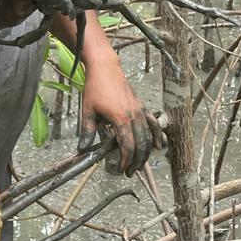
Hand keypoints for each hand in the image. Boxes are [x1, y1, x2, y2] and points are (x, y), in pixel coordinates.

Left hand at [77, 59, 161, 174]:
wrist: (105, 67)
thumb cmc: (95, 87)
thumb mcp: (87, 110)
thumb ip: (87, 131)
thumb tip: (82, 149)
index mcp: (120, 119)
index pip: (127, 146)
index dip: (126, 160)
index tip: (122, 169)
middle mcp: (133, 116)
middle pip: (140, 144)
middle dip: (136, 161)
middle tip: (129, 172)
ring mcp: (139, 110)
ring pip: (148, 136)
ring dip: (145, 152)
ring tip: (139, 164)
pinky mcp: (141, 105)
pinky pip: (152, 123)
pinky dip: (156, 134)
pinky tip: (158, 145)